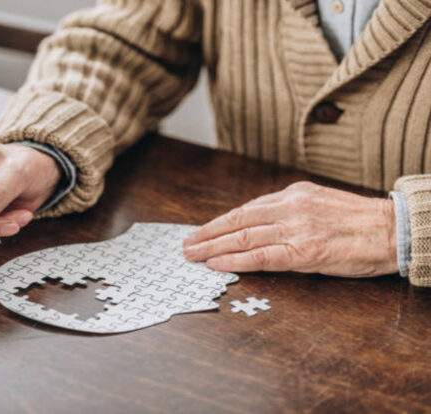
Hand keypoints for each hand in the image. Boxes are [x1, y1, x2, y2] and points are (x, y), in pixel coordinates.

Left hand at [183, 181, 398, 276]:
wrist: (393, 230)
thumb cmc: (358, 221)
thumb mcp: (319, 203)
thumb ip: (288, 211)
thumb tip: (257, 224)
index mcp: (292, 194)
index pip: (245, 210)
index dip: (219, 222)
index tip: (201, 230)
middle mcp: (290, 207)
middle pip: (237, 221)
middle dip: (207, 233)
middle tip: (186, 244)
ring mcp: (296, 229)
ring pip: (243, 237)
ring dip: (212, 247)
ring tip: (192, 255)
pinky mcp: (304, 251)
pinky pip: (261, 257)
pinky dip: (234, 261)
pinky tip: (216, 264)